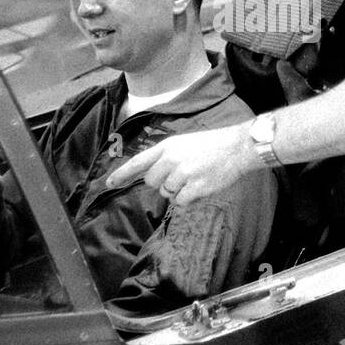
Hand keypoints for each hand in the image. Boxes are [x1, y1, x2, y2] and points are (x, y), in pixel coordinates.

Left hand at [106, 123, 261, 205]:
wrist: (237, 147)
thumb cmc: (212, 146)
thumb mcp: (184, 143)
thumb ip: (166, 158)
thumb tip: (151, 175)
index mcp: (167, 146)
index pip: (138, 162)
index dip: (121, 174)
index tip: (108, 183)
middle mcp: (172, 159)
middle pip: (151, 182)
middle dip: (162, 183)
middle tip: (181, 175)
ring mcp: (183, 173)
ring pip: (166, 193)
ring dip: (178, 191)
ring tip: (195, 178)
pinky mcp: (195, 187)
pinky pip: (180, 201)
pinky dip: (188, 199)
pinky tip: (200, 187)